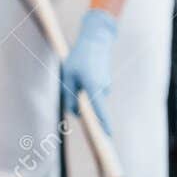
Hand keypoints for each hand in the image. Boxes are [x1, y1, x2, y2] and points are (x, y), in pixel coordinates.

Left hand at [62, 8, 116, 133]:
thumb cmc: (79, 58)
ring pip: (91, 97)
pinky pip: (94, 91)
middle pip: (91, 106)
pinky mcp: (106, 83)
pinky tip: (85, 71)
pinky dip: (88, 86)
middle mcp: (102, 89)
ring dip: (84, 91)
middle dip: (82, 102)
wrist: (96, 41)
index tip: (108, 136)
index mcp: (93, 87)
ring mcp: (106, 86)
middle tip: (75, 82)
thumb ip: (69, 96)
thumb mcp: (68, 76)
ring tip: (79, 71)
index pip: (99, 110)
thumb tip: (75, 113)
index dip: (103, 124)